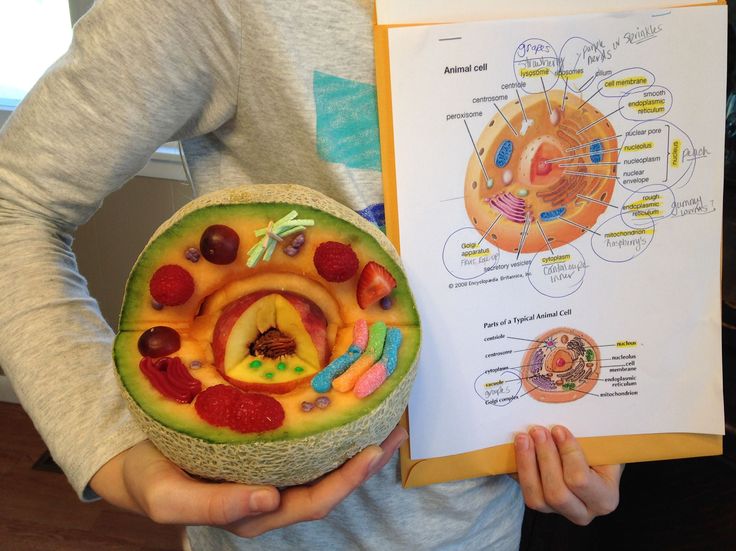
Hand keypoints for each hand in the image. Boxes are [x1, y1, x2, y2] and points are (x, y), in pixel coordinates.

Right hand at [90, 426, 406, 536]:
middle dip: (365, 458)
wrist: (131, 462)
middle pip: (330, 481)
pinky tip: (344, 402)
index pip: (313, 501)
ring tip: (386, 412)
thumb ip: (217, 506)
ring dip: (356, 439)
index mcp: (258, 512)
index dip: (346, 479)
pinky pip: (306, 439)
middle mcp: (273, 493)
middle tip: (396, 427)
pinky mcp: (267, 446)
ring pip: (323, 459)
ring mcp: (272, 468)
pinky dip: (330, 424)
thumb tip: (269, 500)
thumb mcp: (171, 499)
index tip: (371, 451)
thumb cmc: (150, 483)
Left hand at [513, 425, 622, 525]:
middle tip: (538, 430)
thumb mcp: (600, 445)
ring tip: (523, 438)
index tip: (558, 429)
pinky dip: (517, 470)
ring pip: (536, 498)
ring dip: (527, 464)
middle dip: (545, 458)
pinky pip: (523, 491)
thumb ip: (587, 439)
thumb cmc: (598, 450)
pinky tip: (515, 449)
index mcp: (605, 497)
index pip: (581, 480)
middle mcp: (582, 512)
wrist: (591, 461)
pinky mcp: (540, 506)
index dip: (567, 453)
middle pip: (557, 493)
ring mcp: (558, 512)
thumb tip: (559, 425)